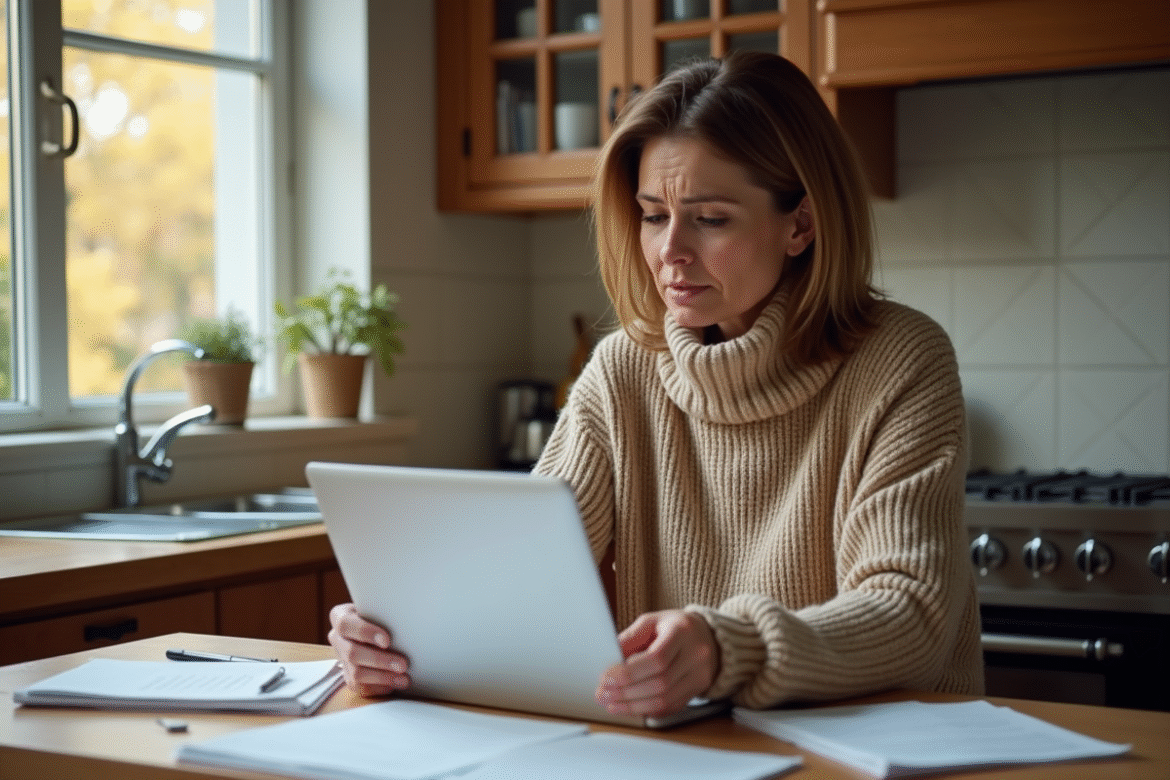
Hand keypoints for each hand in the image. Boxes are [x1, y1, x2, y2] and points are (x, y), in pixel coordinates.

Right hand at [327, 603, 411, 696]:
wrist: (377, 628)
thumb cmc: (381, 614)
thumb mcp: (379, 608)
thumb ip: (384, 613)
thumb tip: (407, 619)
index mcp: (340, 616)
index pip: (345, 625)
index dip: (365, 633)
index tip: (386, 640)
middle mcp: (337, 639)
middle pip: (352, 653)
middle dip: (380, 660)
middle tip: (403, 664)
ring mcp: (342, 660)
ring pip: (356, 674)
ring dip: (382, 677)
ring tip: (403, 678)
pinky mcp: (349, 677)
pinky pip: (361, 688)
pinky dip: (380, 687)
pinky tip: (395, 684)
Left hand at [595, 609, 717, 717]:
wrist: (707, 636)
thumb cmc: (674, 627)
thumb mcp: (652, 621)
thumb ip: (631, 638)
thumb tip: (609, 658)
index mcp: (682, 632)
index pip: (656, 659)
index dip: (629, 673)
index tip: (606, 678)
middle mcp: (696, 655)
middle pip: (660, 683)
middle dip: (626, 692)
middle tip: (602, 694)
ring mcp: (700, 675)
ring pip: (665, 700)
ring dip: (633, 706)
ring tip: (611, 704)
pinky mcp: (697, 691)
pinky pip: (670, 707)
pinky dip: (647, 709)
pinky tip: (630, 707)